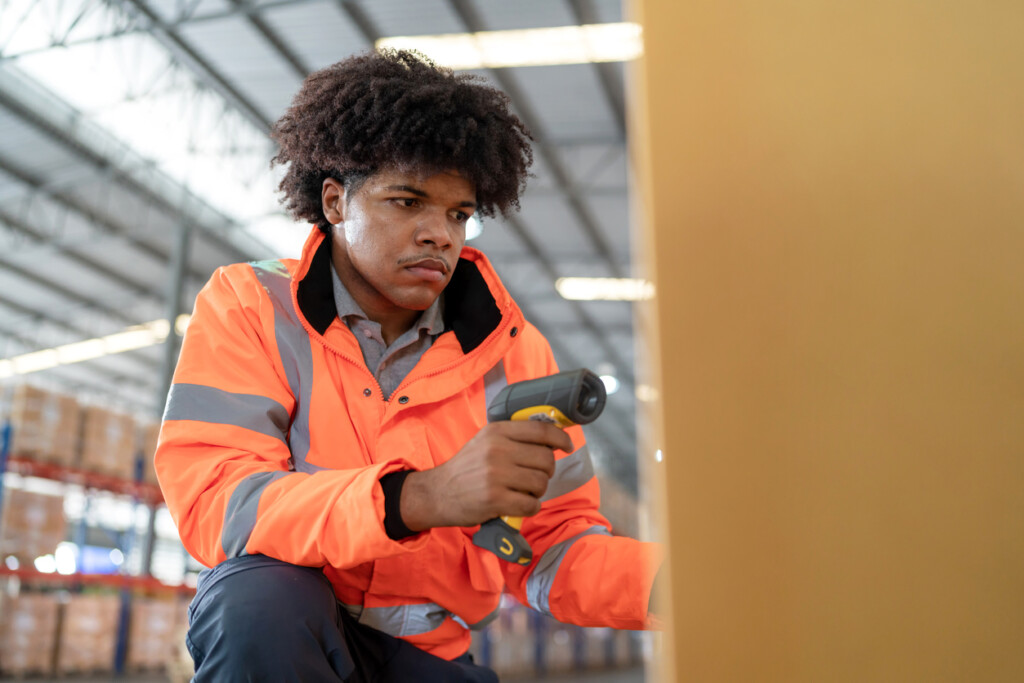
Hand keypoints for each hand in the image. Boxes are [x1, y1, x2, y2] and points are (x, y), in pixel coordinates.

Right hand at [399, 421, 573, 530]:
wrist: (438, 493)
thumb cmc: (466, 468)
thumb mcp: (484, 441)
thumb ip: (512, 438)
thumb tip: (550, 439)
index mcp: (497, 432)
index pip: (541, 430)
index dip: (560, 438)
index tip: (567, 446)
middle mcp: (497, 450)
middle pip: (545, 459)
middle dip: (546, 471)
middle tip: (534, 477)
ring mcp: (496, 475)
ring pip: (541, 482)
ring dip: (538, 491)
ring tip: (524, 492)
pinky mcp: (496, 499)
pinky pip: (531, 504)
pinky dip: (531, 507)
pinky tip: (520, 505)